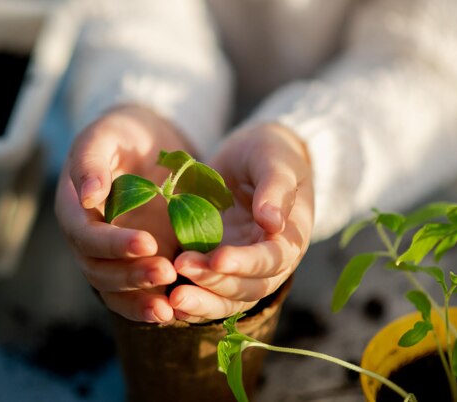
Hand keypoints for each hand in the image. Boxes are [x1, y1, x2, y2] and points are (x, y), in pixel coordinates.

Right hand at [55, 105, 190, 322]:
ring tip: (169, 308)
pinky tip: (172, 313)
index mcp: (74, 210)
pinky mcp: (133, 263)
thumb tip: (87, 196)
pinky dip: (149, 306)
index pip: (86, 236)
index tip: (147, 243)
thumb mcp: (104, 135)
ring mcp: (110, 255)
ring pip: (114, 290)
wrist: (144, 144)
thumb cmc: (120, 135)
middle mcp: (88, 239)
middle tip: (167, 271)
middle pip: (98, 271)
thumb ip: (91, 162)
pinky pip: (134, 294)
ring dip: (139, 300)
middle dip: (131, 276)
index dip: (112, 245)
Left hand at [169, 124, 313, 322]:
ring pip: (227, 299)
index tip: (218, 258)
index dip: (245, 263)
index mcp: (290, 237)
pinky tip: (166, 303)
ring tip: (172, 298)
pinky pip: (207, 293)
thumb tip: (272, 222)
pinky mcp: (216, 266)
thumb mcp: (276, 160)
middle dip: (216, 284)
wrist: (250, 157)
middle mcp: (268, 261)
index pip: (272, 260)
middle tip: (182, 268)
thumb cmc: (269, 153)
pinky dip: (191, 302)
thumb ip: (277, 188)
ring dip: (202, 302)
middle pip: (248, 288)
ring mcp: (241, 267)